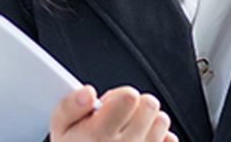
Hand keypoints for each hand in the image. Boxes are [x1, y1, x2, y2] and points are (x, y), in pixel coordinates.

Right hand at [50, 85, 177, 141]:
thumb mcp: (60, 128)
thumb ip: (69, 105)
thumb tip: (88, 93)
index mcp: (100, 135)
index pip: (129, 96)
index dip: (118, 96)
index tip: (108, 106)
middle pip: (149, 104)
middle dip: (134, 106)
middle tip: (118, 119)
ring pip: (161, 120)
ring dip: (147, 121)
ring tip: (128, 131)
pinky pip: (170, 140)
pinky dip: (158, 138)